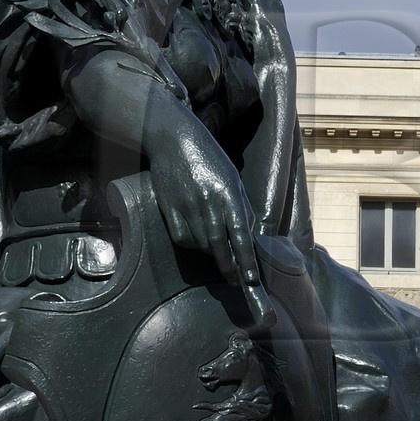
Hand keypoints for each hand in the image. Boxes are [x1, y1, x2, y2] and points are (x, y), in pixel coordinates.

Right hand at [149, 125, 275, 327]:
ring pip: (201, 243)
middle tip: (235, 280)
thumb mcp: (232, 178)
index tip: (250, 279)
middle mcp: (208, 201)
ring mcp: (187, 205)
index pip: (240, 233)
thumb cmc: (209, 159)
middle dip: (229, 266)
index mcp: (228, 193)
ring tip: (219, 253)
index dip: (245, 259)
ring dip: (212, 253)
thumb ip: (241, 206)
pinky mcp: (169, 208)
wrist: (174, 140)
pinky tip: (198, 241)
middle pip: (219, 244)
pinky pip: (182, 238)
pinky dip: (192, 244)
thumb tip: (248, 234)